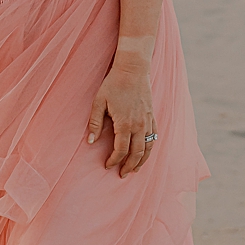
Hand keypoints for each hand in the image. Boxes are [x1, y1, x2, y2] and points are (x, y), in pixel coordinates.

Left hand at [87, 44, 154, 176]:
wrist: (133, 70)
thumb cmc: (113, 85)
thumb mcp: (99, 102)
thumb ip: (95, 123)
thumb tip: (91, 142)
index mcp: (124, 123)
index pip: (120, 150)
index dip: (114, 160)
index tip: (107, 165)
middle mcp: (138, 125)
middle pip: (137, 153)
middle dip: (129, 166)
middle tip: (122, 174)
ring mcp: (147, 121)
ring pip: (148, 147)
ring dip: (142, 161)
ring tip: (135, 169)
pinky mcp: (152, 116)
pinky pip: (154, 137)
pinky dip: (150, 148)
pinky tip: (145, 153)